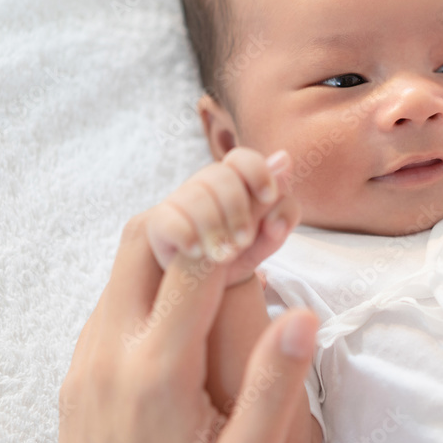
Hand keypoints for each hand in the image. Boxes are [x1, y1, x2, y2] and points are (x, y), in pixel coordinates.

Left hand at [59, 208, 318, 442]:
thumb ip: (270, 391)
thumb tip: (301, 319)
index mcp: (155, 371)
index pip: (189, 256)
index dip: (234, 215)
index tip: (275, 198)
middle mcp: (110, 350)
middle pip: (145, 233)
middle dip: (203, 198)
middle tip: (258, 190)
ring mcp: (89, 354)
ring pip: (128, 255)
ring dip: (183, 225)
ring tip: (244, 224)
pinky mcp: (84, 363)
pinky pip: (120, 289)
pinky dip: (163, 261)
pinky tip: (205, 274)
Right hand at [146, 147, 301, 286]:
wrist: (206, 284)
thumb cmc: (241, 250)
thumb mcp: (268, 236)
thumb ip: (282, 206)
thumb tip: (284, 161)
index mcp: (235, 180)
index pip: (243, 158)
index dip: (257, 171)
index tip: (269, 196)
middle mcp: (206, 184)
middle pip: (220, 174)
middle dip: (237, 208)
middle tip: (245, 240)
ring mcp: (180, 201)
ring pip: (195, 195)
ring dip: (215, 226)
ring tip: (225, 255)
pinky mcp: (158, 224)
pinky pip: (168, 220)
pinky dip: (186, 235)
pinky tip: (197, 252)